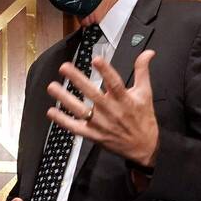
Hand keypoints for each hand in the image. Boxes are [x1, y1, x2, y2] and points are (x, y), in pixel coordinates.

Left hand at [47, 49, 159, 167]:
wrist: (143, 147)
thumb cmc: (143, 119)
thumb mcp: (145, 93)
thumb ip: (143, 71)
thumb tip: (148, 53)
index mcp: (124, 100)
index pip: (114, 83)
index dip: (106, 71)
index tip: (96, 59)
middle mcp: (111, 111)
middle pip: (92, 94)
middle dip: (77, 79)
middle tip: (64, 67)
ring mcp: (100, 124)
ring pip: (80, 110)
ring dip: (64, 98)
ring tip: (52, 86)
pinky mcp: (93, 135)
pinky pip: (75, 128)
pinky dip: (63, 121)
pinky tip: (52, 111)